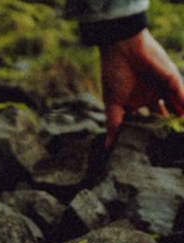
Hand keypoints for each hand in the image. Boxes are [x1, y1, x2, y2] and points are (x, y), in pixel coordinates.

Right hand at [100, 29, 183, 147]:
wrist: (122, 49)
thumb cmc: (114, 75)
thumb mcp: (114, 105)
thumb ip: (114, 126)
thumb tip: (107, 149)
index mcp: (139, 102)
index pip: (148, 121)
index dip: (150, 134)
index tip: (153, 151)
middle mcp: (154, 96)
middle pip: (165, 115)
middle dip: (169, 128)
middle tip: (173, 146)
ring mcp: (164, 87)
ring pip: (177, 106)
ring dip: (181, 118)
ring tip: (182, 134)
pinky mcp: (171, 79)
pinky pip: (181, 95)